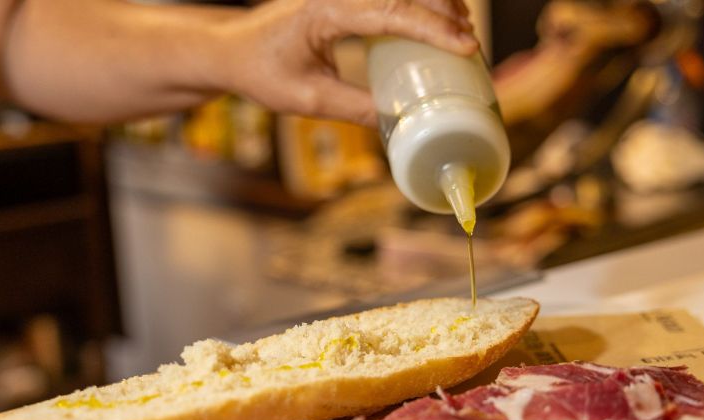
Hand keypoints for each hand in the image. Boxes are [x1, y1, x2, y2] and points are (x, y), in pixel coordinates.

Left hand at [216, 0, 478, 125]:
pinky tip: (436, 24)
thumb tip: (401, 123)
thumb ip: (355, 109)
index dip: (432, 28)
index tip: (465, 47)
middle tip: (470, 43)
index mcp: (325, 10)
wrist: (232, 50)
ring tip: (461, 32)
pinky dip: (417, 6)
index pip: (390, 11)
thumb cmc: (263, 72)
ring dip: (435, 3)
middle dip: (444, 10)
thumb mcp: (309, 100)